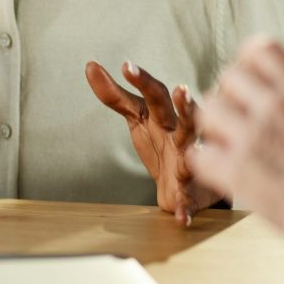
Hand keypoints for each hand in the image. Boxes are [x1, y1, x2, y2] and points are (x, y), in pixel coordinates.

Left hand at [85, 60, 220, 225]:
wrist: (188, 186)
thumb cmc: (163, 143)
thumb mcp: (139, 118)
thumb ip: (116, 95)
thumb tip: (90, 64)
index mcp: (165, 117)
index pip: (155, 94)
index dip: (142, 81)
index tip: (126, 66)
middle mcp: (180, 134)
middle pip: (181, 117)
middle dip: (183, 106)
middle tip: (181, 90)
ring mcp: (187, 162)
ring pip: (193, 152)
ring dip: (193, 149)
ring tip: (192, 148)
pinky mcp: (188, 192)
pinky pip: (187, 202)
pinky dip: (184, 210)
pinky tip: (180, 219)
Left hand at [189, 37, 283, 229]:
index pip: (261, 49)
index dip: (252, 59)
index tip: (254, 75)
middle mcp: (273, 108)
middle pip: (229, 76)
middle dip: (230, 92)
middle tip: (237, 111)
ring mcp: (251, 138)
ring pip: (209, 110)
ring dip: (213, 123)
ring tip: (224, 138)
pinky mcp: (235, 171)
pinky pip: (200, 153)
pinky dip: (204, 159)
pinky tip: (217, 167)